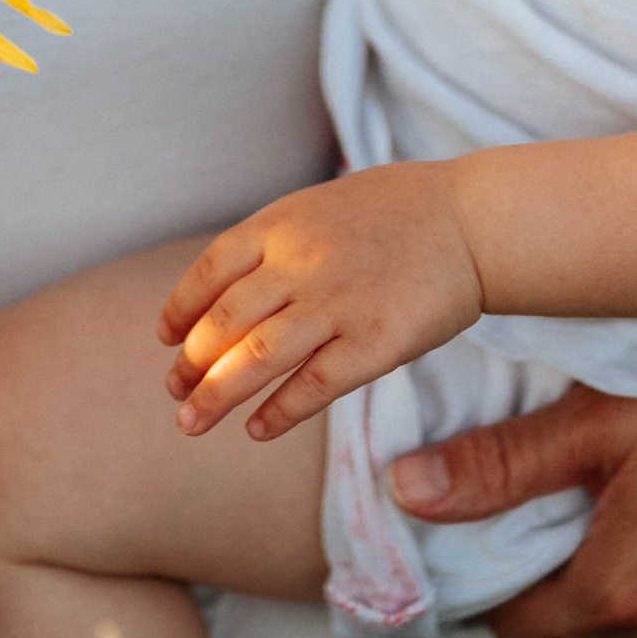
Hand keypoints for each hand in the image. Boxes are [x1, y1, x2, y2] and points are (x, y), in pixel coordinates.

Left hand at [159, 163, 482, 440]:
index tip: (165, 339)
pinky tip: (257, 430)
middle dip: (191, 363)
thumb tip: (226, 292)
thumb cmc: (396, 212)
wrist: (471, 220)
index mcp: (282, 224)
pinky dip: (280, 412)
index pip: (210, 271)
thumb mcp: (321, 207)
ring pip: (256, 358)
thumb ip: (276, 245)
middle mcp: (300, 263)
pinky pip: (314, 386)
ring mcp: (337, 304)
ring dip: (217, 395)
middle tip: (175, 392)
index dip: (180, 309)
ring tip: (191, 422)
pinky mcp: (375, 343)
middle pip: (224, 322)